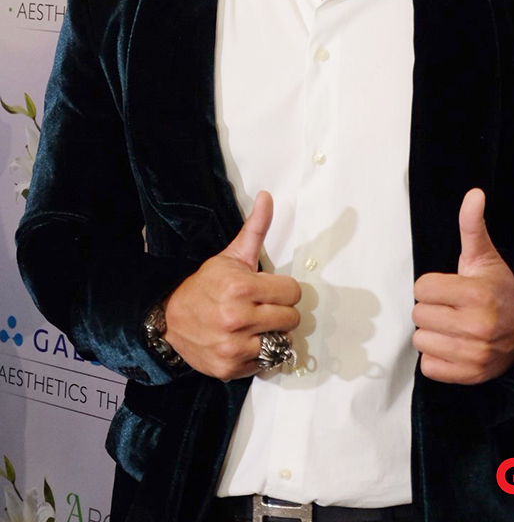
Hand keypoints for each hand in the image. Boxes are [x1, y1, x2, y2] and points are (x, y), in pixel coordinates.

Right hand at [162, 191, 300, 379]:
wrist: (170, 319)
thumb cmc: (205, 285)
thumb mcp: (230, 256)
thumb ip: (255, 229)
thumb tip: (268, 196)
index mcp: (241, 287)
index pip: (293, 292)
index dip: (284, 289)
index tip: (270, 289)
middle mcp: (238, 318)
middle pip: (291, 318)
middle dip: (280, 311)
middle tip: (262, 307)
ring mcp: (234, 346)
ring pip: (281, 342)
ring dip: (272, 334)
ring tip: (254, 325)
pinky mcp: (230, 368)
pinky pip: (265, 363)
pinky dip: (259, 354)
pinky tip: (243, 341)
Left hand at [412, 188, 513, 383]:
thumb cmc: (500, 289)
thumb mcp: (485, 256)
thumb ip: (472, 225)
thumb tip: (474, 193)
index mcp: (476, 293)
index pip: (421, 288)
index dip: (432, 286)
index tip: (449, 288)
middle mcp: (476, 326)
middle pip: (419, 314)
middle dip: (431, 308)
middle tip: (452, 307)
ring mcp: (473, 353)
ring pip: (421, 340)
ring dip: (432, 333)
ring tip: (452, 326)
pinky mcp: (470, 375)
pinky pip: (429, 366)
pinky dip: (436, 358)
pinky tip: (453, 345)